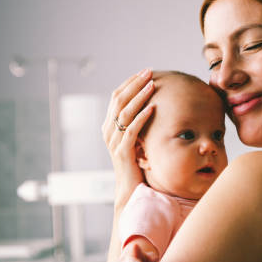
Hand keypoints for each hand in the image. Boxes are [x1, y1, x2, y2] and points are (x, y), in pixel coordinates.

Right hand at [102, 69, 154, 208]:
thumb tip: (152, 102)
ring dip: (139, 97)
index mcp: (109, 126)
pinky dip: (142, 118)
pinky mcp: (123, 153)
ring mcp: (114, 142)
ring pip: (124, 113)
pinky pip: (131, 131)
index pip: (116, 97)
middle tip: (149, 72)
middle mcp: (108, 132)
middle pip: (118, 101)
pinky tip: (153, 108)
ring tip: (152, 85)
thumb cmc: (137, 163)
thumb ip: (137, 123)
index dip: (130, 83)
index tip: (145, 72)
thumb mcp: (136, 139)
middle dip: (135, 84)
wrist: (131, 189)